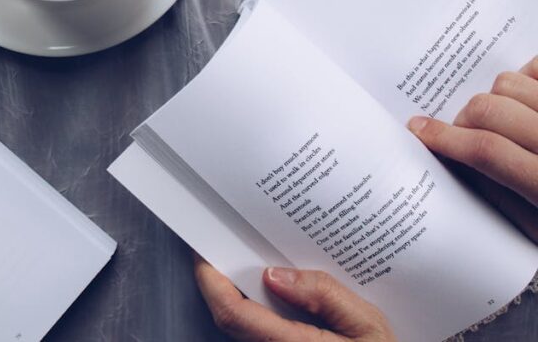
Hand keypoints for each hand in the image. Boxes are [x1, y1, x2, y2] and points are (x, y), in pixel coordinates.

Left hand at [194, 257, 394, 340]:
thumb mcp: (368, 325)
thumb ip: (325, 296)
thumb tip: (275, 274)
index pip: (232, 312)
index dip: (209, 278)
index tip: (203, 248)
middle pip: (229, 316)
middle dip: (220, 278)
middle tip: (222, 242)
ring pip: (240, 324)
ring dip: (237, 292)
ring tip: (246, 258)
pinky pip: (256, 329)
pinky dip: (254, 305)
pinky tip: (270, 287)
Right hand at [407, 56, 537, 242]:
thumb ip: (506, 198)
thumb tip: (457, 164)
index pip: (486, 151)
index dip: (444, 137)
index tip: (420, 130)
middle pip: (490, 109)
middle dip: (464, 118)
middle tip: (462, 131)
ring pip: (510, 82)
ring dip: (496, 97)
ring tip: (503, 116)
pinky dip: (528, 74)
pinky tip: (529, 96)